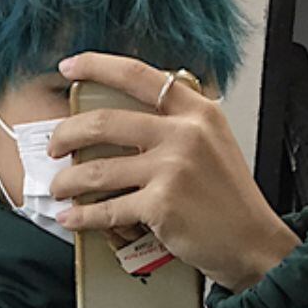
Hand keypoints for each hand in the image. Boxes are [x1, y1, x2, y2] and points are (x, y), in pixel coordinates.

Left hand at [47, 52, 301, 292]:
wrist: (252, 241)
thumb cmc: (230, 199)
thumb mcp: (213, 143)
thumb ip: (178, 125)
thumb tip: (127, 122)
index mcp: (196, 111)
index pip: (138, 75)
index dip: (96, 66)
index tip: (70, 68)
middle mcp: (184, 134)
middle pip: (105, 122)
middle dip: (66, 134)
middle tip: (55, 146)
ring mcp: (171, 169)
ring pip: (98, 169)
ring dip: (68, 181)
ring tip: (59, 188)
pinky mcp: (160, 205)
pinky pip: (107, 210)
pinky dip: (82, 217)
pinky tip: (70, 218)